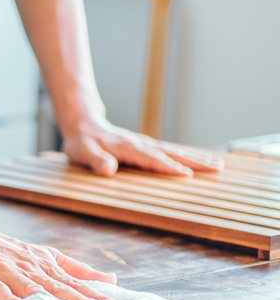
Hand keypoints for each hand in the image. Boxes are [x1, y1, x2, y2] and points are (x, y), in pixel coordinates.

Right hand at [0, 221, 116, 299]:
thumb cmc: (5, 250)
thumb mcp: (45, 255)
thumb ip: (74, 269)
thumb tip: (109, 280)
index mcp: (44, 264)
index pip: (72, 281)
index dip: (92, 294)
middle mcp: (28, 268)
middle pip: (56, 286)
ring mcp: (5, 272)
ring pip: (30, 288)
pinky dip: (6, 299)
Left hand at [62, 119, 223, 176]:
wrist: (82, 124)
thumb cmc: (81, 142)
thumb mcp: (82, 152)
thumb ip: (95, 161)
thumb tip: (108, 169)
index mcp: (127, 148)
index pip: (151, 159)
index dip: (168, 167)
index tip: (187, 175)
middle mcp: (140, 144)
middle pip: (171, 153)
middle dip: (194, 161)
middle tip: (217, 168)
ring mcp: (144, 144)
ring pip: (174, 151)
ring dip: (196, 157)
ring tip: (218, 164)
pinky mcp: (146, 146)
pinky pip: (169, 151)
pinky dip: (186, 155)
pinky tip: (199, 160)